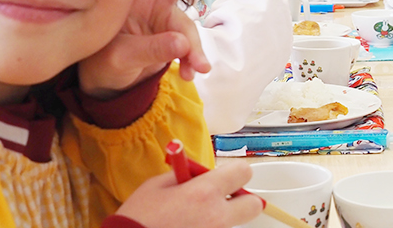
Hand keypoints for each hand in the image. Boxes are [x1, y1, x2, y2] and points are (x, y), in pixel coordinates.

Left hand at [78, 0, 235, 98]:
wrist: (108, 83)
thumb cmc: (103, 61)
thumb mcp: (120, 58)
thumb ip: (151, 49)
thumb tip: (184, 46)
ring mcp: (165, 17)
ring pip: (191, 21)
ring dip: (198, 43)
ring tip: (197, 68)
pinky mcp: (174, 37)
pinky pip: (190, 47)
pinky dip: (193, 61)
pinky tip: (190, 74)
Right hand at [115, 161, 262, 227]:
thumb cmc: (138, 217)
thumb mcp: (157, 185)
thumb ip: (185, 175)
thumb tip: (199, 173)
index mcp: (204, 193)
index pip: (243, 173)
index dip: (236, 172)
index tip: (226, 175)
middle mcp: (217, 216)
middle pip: (254, 205)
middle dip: (242, 199)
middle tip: (221, 198)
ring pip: (233, 222)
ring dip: (221, 216)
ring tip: (193, 216)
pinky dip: (209, 227)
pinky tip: (188, 225)